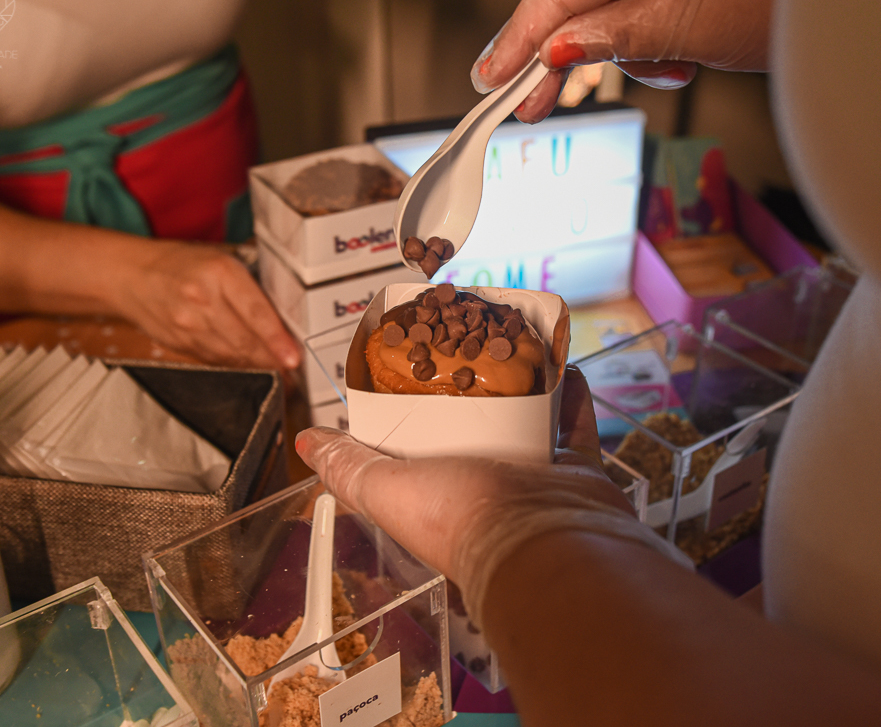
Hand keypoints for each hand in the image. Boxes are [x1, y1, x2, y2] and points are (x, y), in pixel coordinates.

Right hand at [118, 240, 300, 369]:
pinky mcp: (179, 343)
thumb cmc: (182, 264)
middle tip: (293, 369)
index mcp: (219, 271)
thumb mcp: (221, 260)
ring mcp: (187, 324)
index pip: (255, 312)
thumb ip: (249, 287)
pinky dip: (235, 364)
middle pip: (245, 340)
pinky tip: (248, 364)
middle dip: (273, 359)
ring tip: (278, 371)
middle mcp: (202, 298)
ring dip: (257, 366)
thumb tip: (283, 319)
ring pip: (231, 355)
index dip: (276, 339)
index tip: (293, 358)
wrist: (130, 275)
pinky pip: (214, 360)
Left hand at [295, 367, 671, 623]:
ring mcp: (533, 476)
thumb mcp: (384, 488)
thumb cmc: (458, 519)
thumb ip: (347, 464)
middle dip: (470, 385)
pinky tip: (559, 360)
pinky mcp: (574, 468)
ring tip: (510, 341)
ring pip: (526, 418)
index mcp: (435, 491)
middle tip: (466, 338)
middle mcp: (484, 485)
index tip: (411, 359)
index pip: (416, 441)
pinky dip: (568, 391)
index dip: (411, 403)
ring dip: (520, 381)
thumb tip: (306, 442)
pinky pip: (572, 420)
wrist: (540, 541)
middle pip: (474, 424)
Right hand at [470, 0, 789, 122]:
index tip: (491, 78)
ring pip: (604, 16)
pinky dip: (649, 48)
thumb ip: (618, 35)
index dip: (520, 36)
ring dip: (621, 55)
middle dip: (556, 56)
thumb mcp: (695, 23)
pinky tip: (682, 58)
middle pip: (573, 0)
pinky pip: (636, 18)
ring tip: (670, 66)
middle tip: (528, 107)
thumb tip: (556, 48)